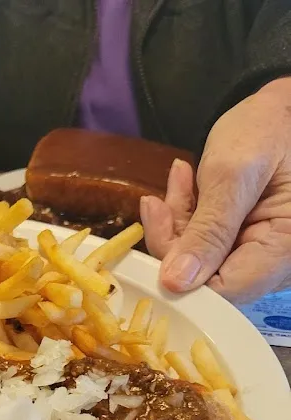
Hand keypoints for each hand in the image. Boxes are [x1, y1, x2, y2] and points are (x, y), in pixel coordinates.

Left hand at [141, 78, 290, 303]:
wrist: (284, 109)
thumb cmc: (270, 129)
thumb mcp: (234, 173)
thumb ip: (207, 230)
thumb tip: (175, 284)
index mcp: (286, 250)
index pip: (224, 292)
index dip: (182, 277)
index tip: (160, 234)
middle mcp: (276, 264)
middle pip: (208, 281)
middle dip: (176, 241)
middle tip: (159, 201)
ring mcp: (260, 256)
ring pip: (200, 264)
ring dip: (178, 225)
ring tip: (178, 181)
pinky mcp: (245, 245)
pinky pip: (206, 248)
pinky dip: (188, 220)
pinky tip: (185, 186)